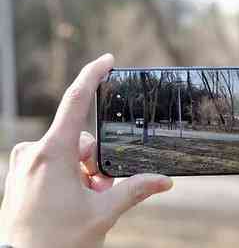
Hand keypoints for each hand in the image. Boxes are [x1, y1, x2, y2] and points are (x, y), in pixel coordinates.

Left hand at [0, 54, 172, 247]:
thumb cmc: (57, 242)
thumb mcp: (103, 213)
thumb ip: (136, 189)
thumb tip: (165, 181)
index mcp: (52, 154)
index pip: (76, 100)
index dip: (93, 75)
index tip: (107, 61)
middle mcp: (33, 152)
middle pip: (81, 138)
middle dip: (99, 160)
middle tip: (103, 188)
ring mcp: (25, 162)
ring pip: (68, 151)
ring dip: (86, 170)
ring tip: (89, 198)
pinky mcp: (21, 173)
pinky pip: (53, 161)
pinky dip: (70, 174)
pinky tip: (75, 197)